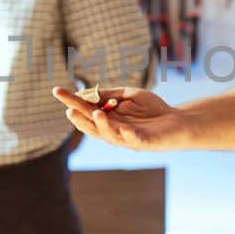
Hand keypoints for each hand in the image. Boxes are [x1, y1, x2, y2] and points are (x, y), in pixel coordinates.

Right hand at [51, 85, 185, 150]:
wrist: (177, 121)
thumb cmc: (152, 109)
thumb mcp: (127, 95)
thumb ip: (109, 94)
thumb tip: (86, 92)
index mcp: (108, 118)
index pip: (85, 109)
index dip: (71, 101)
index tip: (56, 90)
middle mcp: (114, 130)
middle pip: (92, 125)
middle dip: (80, 118)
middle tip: (69, 109)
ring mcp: (127, 138)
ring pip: (109, 134)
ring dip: (102, 124)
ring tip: (95, 112)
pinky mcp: (143, 142)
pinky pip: (134, 140)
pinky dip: (128, 135)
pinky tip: (125, 128)